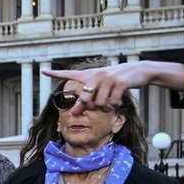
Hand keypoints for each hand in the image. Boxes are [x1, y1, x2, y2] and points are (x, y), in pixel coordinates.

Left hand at [42, 61, 183, 113]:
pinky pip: (112, 102)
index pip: (69, 74)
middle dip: (92, 108)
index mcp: (89, 75)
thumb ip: (86, 100)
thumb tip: (74, 113)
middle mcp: (96, 75)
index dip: (56, 74)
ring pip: (99, 104)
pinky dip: (116, 105)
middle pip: (85, 100)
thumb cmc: (116, 82)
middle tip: (101, 105)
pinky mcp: (120, 82)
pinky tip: (119, 99)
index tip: (43, 72)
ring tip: (111, 102)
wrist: (139, 71)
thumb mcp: (101, 89)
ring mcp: (108, 78)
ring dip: (106, 108)